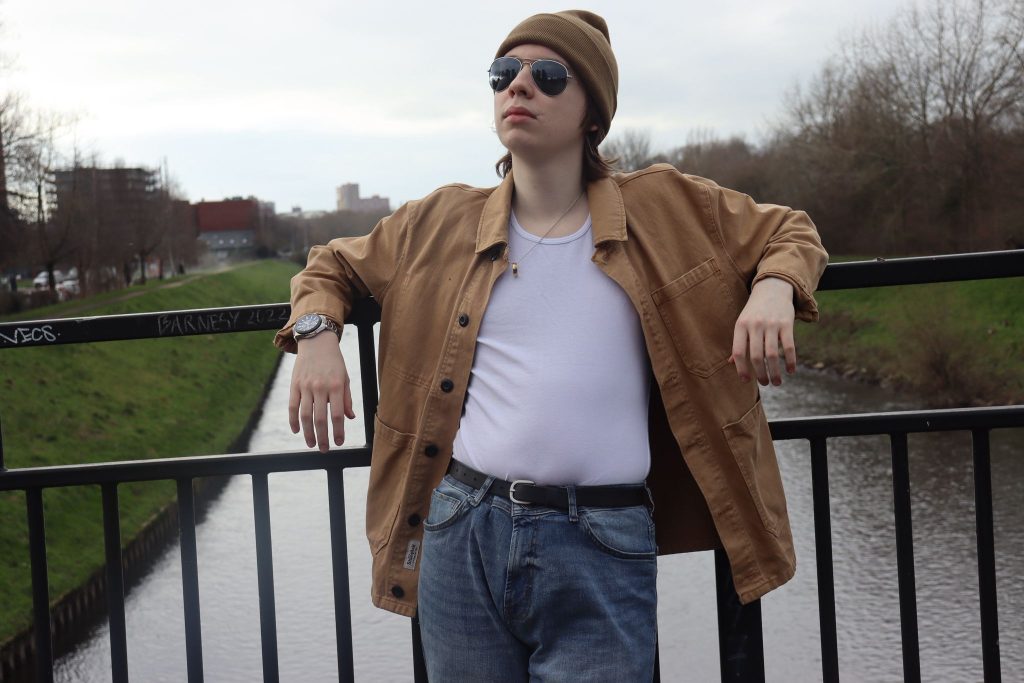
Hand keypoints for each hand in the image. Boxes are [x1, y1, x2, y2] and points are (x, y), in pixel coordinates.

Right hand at [288, 332, 355, 451]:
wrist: (316, 342)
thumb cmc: (334, 362)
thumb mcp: (345, 377)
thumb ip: (346, 398)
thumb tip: (350, 417)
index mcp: (336, 386)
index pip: (337, 415)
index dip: (338, 431)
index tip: (339, 443)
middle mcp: (320, 387)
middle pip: (320, 418)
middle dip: (323, 437)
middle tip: (325, 449)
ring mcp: (306, 386)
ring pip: (305, 415)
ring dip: (308, 433)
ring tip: (311, 444)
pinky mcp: (294, 385)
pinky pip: (292, 406)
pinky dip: (293, 420)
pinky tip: (297, 431)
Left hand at [729, 277, 795, 385]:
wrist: (772, 288)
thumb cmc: (754, 311)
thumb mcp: (742, 323)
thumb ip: (738, 342)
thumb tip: (730, 363)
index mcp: (740, 326)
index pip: (738, 352)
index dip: (741, 368)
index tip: (745, 380)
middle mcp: (755, 325)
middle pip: (756, 356)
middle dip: (760, 374)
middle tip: (765, 383)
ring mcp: (771, 324)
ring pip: (772, 354)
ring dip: (775, 372)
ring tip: (776, 382)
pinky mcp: (786, 323)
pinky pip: (789, 346)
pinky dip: (791, 361)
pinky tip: (791, 370)